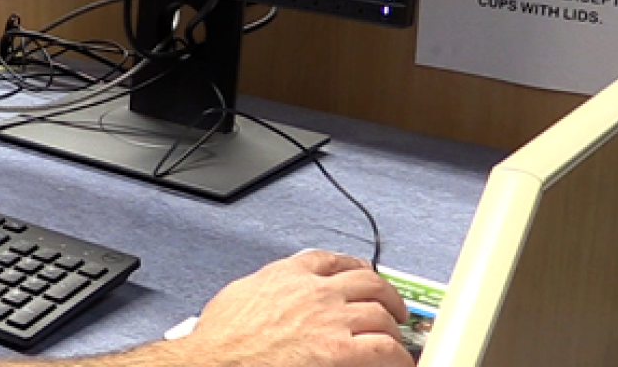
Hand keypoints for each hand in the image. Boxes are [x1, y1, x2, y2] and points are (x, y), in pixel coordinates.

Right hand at [180, 250, 411, 366]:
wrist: (217, 360)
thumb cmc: (222, 337)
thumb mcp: (240, 293)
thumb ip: (266, 287)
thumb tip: (271, 296)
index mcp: (288, 273)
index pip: (332, 260)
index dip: (354, 267)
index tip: (361, 274)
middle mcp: (315, 290)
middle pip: (367, 281)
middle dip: (386, 294)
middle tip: (393, 307)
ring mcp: (330, 318)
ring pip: (381, 312)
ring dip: (392, 326)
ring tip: (397, 338)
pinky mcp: (340, 350)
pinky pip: (385, 348)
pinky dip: (397, 355)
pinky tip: (399, 362)